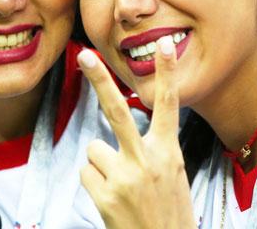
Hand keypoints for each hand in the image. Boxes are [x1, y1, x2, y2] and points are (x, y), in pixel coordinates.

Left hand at [77, 36, 195, 228]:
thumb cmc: (168, 213)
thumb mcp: (173, 176)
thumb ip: (152, 151)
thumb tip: (119, 138)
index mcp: (168, 152)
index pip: (170, 105)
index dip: (167, 73)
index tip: (165, 43)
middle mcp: (147, 160)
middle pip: (118, 111)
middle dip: (100, 80)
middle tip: (84, 54)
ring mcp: (125, 177)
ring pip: (94, 150)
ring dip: (101, 166)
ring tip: (120, 187)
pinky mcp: (106, 195)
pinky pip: (86, 173)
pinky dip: (94, 183)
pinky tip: (112, 199)